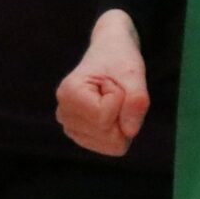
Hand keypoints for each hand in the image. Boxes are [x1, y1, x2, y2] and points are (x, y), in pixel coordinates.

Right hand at [56, 11, 148, 155]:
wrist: (109, 51)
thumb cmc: (119, 59)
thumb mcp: (133, 73)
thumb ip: (136, 100)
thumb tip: (130, 132)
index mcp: (69, 94)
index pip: (104, 118)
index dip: (120, 99)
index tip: (112, 81)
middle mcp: (64, 114)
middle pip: (109, 137)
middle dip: (122, 113)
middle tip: (114, 91)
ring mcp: (70, 126)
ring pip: (112, 144)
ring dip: (121, 122)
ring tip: (111, 99)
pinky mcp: (81, 135)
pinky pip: (111, 146)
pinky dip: (119, 130)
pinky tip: (110, 111)